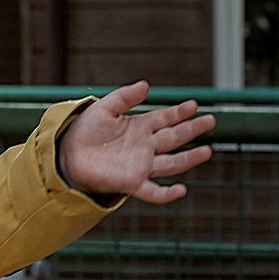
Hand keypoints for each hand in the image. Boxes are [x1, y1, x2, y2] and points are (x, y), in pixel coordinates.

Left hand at [57, 82, 214, 202]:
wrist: (67, 154)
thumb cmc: (85, 131)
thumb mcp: (104, 108)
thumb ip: (124, 97)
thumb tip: (146, 85)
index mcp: (140, 127)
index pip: (165, 118)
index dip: (180, 112)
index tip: (194, 105)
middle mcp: (145, 146)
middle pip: (174, 138)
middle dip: (192, 130)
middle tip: (211, 121)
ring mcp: (140, 165)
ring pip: (171, 163)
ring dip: (189, 158)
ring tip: (207, 151)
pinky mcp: (131, 182)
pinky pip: (152, 191)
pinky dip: (166, 194)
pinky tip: (181, 190)